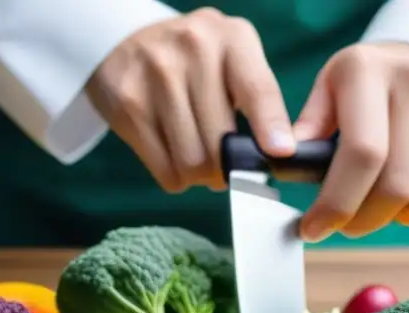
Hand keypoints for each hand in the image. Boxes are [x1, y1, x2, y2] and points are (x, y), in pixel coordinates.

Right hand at [85, 8, 293, 192]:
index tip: (280, 153)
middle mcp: (194, 50)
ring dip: (199, 176)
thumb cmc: (195, 60)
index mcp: (232, 38)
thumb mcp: (233, 58)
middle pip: (220, 143)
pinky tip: (173, 157)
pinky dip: (175, 177)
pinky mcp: (129, 104)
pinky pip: (164, 169)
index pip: (257, 88)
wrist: (128, 41)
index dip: (270, 125)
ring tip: (197, 159)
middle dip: (226, 169)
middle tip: (223, 167)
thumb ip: (257, 98)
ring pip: (191, 162)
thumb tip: (272, 155)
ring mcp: (157, 76)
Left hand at [294, 43, 408, 241]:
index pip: (362, 155)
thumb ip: (307, 127)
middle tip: (344, 224)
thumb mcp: (326, 91)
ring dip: (398, 218)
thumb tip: (286, 158)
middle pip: (396, 185)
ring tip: (378, 204)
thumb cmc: (360, 86)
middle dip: (363, 221)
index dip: (337, 204)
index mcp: (367, 72)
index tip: (314, 229)